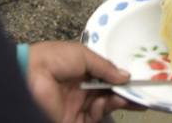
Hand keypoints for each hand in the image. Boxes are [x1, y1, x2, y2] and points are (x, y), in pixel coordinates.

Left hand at [26, 41, 140, 122]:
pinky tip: (115, 99)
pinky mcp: (76, 120)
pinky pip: (97, 115)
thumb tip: (125, 75)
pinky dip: (108, 108)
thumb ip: (105, 66)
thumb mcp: (82, 54)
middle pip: (108, 91)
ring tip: (132, 95)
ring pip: (106, 104)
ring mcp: (78, 105)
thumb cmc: (52, 59)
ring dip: (120, 98)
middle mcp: (80, 88)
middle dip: (125, 90)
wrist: (28, 77)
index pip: (105, 75)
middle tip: (142, 90)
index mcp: (79, 70)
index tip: (137, 77)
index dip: (120, 76)